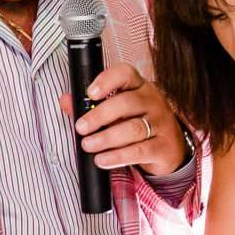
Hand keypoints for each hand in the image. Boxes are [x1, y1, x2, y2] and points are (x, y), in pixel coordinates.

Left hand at [74, 62, 189, 175]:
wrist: (169, 149)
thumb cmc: (138, 124)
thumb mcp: (117, 113)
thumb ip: (90, 106)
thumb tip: (65, 100)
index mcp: (139, 87)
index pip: (126, 74)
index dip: (107, 80)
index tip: (90, 93)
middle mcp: (153, 102)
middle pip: (126, 103)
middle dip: (99, 115)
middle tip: (81, 127)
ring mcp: (161, 124)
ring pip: (133, 128)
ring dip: (106, 138)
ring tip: (88, 145)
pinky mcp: (163, 147)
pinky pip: (139, 151)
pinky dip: (118, 157)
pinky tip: (102, 160)